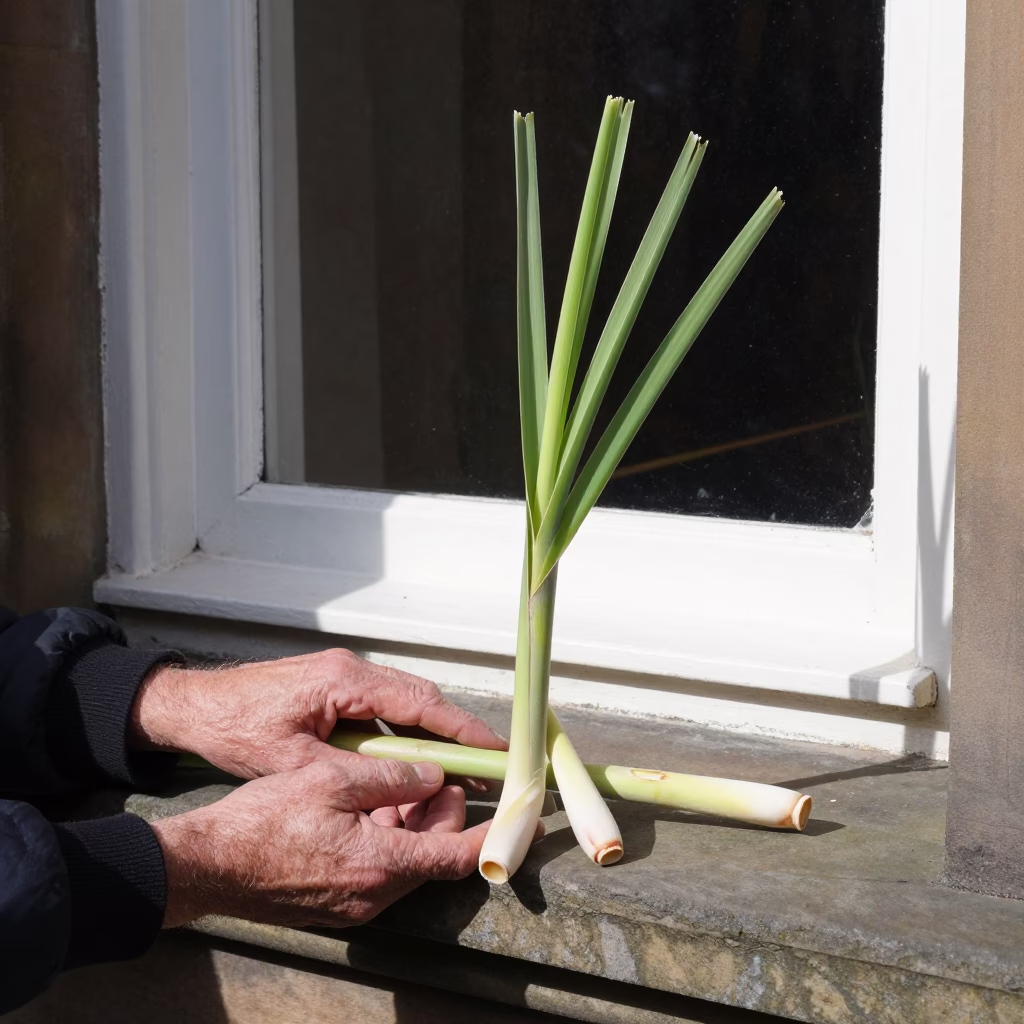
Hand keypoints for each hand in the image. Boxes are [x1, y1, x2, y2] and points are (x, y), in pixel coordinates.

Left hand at [130, 649, 505, 779]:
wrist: (195, 705)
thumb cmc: (235, 729)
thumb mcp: (294, 762)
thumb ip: (354, 770)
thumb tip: (409, 782)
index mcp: (345, 681)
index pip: (419, 703)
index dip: (461, 728)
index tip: (493, 750)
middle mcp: (351, 669)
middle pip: (421, 697)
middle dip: (456, 732)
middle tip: (486, 767)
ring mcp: (345, 674)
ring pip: (405, 701)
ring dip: (432, 734)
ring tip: (458, 770)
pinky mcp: (336, 686)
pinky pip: (384, 706)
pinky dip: (405, 732)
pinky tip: (413, 761)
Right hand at [150, 756, 491, 927]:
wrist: (208, 864)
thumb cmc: (260, 822)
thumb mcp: (330, 780)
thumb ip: (392, 778)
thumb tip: (434, 775)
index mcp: (378, 864)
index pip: (455, 856)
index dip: (490, 837)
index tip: (519, 823)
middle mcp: (372, 894)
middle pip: (433, 855)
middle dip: (442, 815)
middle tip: (434, 778)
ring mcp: (354, 904)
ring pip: (406, 861)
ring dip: (412, 824)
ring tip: (393, 785)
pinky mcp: (337, 904)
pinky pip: (380, 870)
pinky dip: (387, 838)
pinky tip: (367, 807)